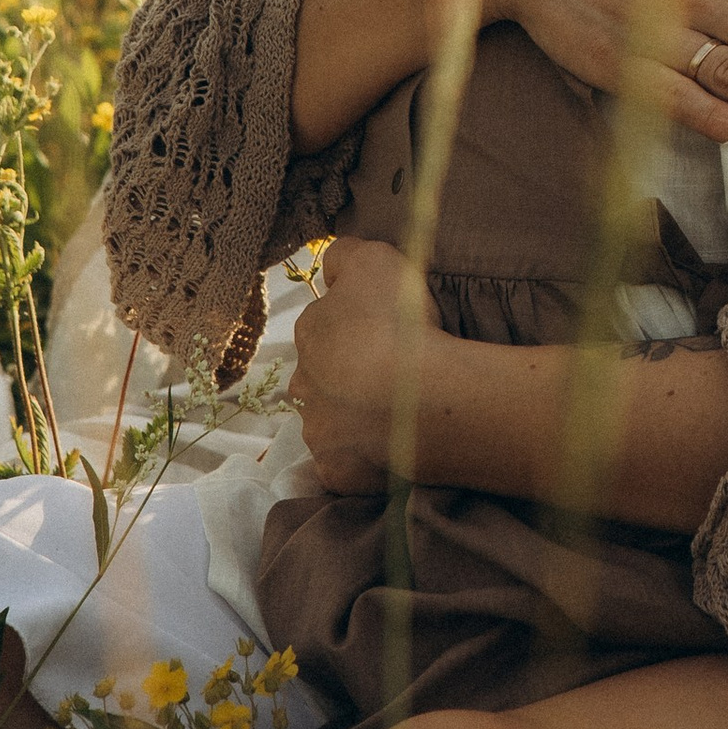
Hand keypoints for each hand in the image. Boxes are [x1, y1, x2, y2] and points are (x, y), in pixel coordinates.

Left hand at [289, 236, 436, 495]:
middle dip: (343, 373)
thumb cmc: (400, 323)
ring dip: (351, 415)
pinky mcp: (337, 473)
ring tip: (394, 410)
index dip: (354, 324)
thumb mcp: (373, 259)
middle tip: (388, 370)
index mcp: (309, 333)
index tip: (386, 328)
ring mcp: (318, 433)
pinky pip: (346, 462)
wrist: (425, 398)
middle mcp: (302, 385)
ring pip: (329, 421)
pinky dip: (363, 455)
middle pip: (320, 375)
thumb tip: (330, 267)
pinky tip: (391, 444)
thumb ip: (343, 255)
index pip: (322, 323)